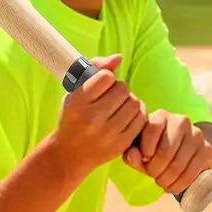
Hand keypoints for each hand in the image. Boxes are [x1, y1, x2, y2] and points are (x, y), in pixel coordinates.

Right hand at [50, 54, 146, 177]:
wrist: (70, 153)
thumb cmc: (74, 116)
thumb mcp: (75, 90)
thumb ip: (96, 68)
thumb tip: (119, 58)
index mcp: (78, 102)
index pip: (106, 77)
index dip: (106, 77)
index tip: (100, 83)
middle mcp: (92, 118)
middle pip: (123, 89)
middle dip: (119, 88)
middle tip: (111, 95)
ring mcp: (108, 133)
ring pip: (134, 103)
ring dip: (129, 100)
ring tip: (119, 105)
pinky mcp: (121, 144)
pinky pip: (141, 119)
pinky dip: (136, 114)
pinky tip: (126, 116)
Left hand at [123, 110, 211, 195]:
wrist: (188, 151)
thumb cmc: (157, 150)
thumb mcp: (141, 151)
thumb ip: (132, 153)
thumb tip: (131, 156)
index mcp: (161, 116)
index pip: (151, 133)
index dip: (145, 154)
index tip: (144, 161)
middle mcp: (180, 121)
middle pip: (165, 152)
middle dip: (155, 170)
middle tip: (153, 176)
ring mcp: (196, 134)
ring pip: (178, 165)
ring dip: (166, 180)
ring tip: (162, 182)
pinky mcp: (207, 150)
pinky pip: (191, 173)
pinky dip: (179, 185)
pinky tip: (173, 186)